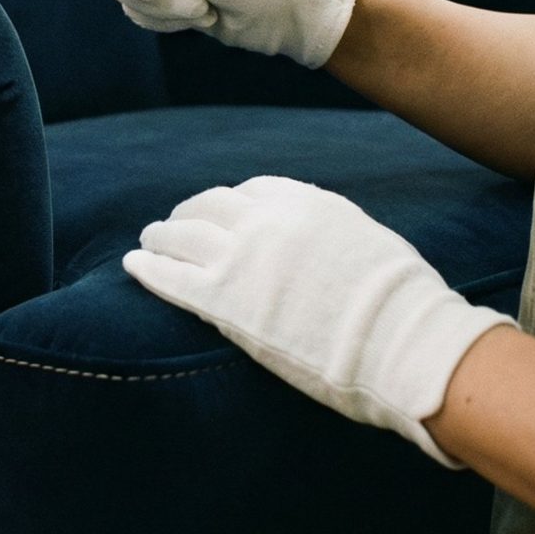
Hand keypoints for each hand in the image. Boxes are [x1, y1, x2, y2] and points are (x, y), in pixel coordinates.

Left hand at [124, 176, 515, 465]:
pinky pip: (170, 275)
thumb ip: (330, 231)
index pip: (251, 192)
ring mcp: (240, 257)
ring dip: (160, 237)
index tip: (220, 216)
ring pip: (180, 235)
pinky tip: (132, 265)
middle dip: (189, 216)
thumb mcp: (366, 241)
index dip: (230, 206)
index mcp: (303, 202)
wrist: (402, 341)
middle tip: (174, 227)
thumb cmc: (401, 306)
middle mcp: (265, 220)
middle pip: (208, 207)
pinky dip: (146, 268)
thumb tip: (320, 243)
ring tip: (148, 243)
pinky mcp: (223, 299)